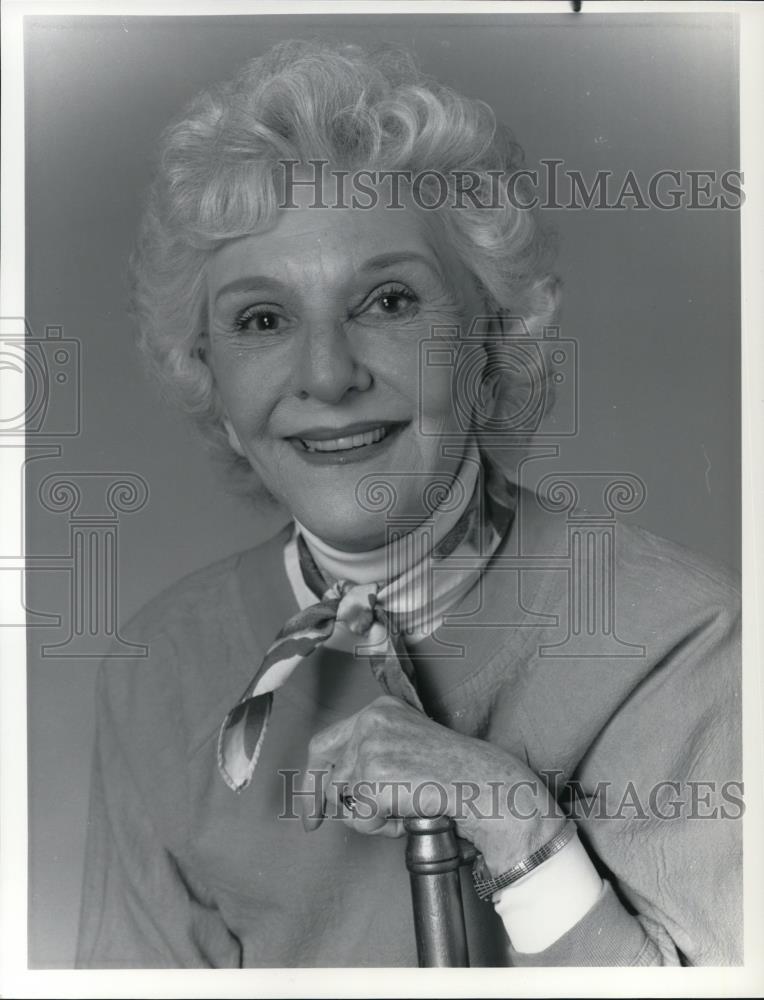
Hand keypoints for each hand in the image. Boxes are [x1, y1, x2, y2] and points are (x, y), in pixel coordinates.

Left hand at [297, 694, 566, 874]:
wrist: (483, 783)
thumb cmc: (454, 773)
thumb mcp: (407, 746)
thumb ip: (373, 754)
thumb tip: (336, 788)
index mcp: (379, 711)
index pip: (326, 740)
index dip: (313, 773)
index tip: (311, 800)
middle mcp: (370, 722)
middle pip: (324, 767)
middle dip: (314, 799)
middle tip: (313, 823)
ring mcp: (370, 747)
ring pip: (342, 797)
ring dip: (368, 817)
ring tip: (401, 812)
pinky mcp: (373, 775)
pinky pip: (359, 817)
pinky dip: (381, 828)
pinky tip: (406, 817)